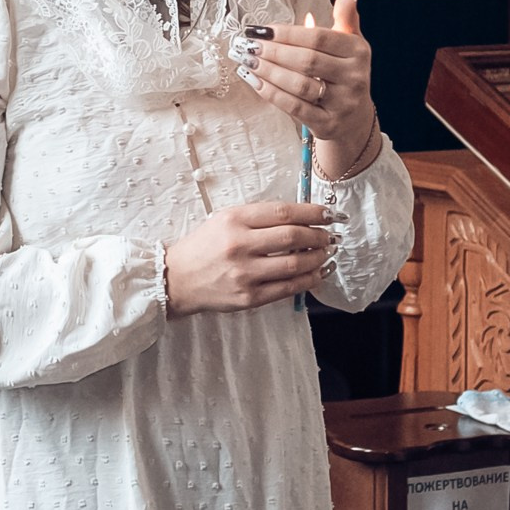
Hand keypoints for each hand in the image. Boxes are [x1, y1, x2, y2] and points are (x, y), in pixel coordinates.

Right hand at [164, 202, 334, 315]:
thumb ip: (259, 217)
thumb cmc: (205, 246)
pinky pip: (288, 288)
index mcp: (234, 220)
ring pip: (295, 264)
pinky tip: (318, 272)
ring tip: (327, 253)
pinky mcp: (249, 298)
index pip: (284, 212)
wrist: (178, 279)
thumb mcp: (225, 219)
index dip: (313, 213)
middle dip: (320, 235)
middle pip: (293, 236)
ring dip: (318, 257)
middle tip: (331, 236)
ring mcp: (245, 274)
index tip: (329, 214)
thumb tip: (301, 217)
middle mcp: (240, 245)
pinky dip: (309, 279)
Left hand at [237, 0, 377, 172]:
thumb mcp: (350, 43)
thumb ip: (345, 17)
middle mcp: (354, 77)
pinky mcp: (327, 124)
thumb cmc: (343, 72)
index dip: (287, 33)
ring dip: (269, 72)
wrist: (354, 118)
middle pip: (308, 61)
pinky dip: (271, 93)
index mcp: (358, 51)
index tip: (261, 30)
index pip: (319, 38)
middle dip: (274, 52)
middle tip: (248, 45)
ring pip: (299, 85)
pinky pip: (294, 107)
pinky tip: (254, 81)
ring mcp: (342, 103)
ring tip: (247, 61)